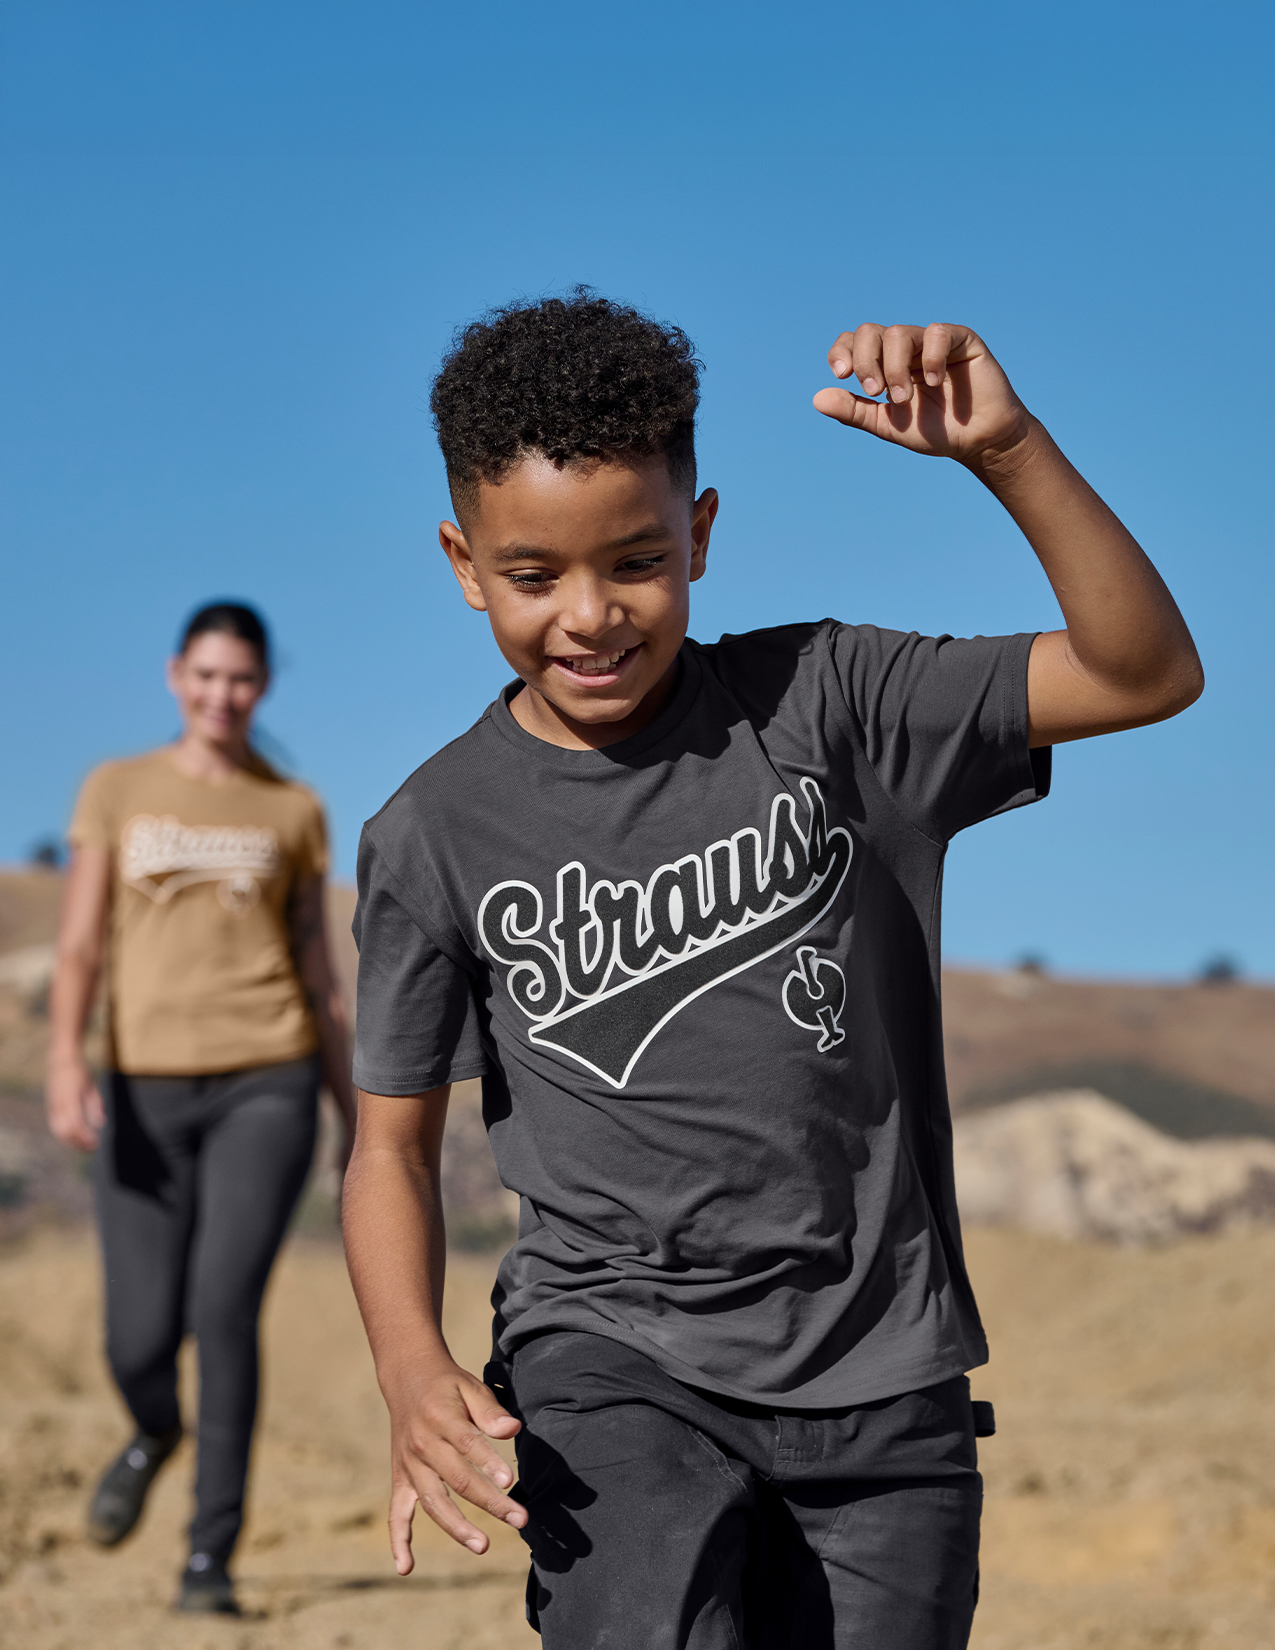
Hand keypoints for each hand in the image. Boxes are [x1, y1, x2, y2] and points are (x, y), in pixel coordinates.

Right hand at [45, 1059, 105, 1151]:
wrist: (60, 1060)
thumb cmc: (79, 1072)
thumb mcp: (91, 1086)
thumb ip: (95, 1104)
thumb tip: (100, 1124)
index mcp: (70, 1098)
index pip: (76, 1124)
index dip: (85, 1137)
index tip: (96, 1144)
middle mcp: (58, 1104)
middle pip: (65, 1131)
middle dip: (78, 1143)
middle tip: (92, 1148)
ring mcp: (52, 1106)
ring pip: (58, 1131)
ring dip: (71, 1141)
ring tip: (85, 1146)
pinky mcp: (50, 1107)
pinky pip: (55, 1125)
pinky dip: (64, 1135)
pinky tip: (75, 1138)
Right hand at [386, 1354, 524, 1569]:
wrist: (407, 1377)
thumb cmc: (448, 1385)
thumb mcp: (470, 1386)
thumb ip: (490, 1410)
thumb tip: (513, 1430)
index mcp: (441, 1418)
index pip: (468, 1445)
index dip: (489, 1463)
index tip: (510, 1482)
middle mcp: (422, 1445)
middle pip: (457, 1480)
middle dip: (490, 1502)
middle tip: (520, 1519)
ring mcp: (409, 1465)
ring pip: (433, 1502)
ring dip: (457, 1527)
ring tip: (483, 1545)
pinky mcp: (401, 1479)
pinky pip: (396, 1513)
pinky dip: (399, 1540)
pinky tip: (406, 1568)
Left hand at [813, 323, 1031, 463]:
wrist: (978, 441)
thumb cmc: (936, 432)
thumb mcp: (888, 425)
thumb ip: (855, 411)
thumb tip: (817, 399)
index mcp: (885, 364)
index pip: (854, 342)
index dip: (842, 351)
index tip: (842, 375)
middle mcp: (905, 348)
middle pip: (870, 332)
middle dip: (866, 361)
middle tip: (875, 390)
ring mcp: (932, 341)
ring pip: (898, 333)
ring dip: (894, 368)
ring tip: (904, 398)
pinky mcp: (961, 339)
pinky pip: (937, 333)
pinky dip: (930, 357)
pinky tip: (934, 381)